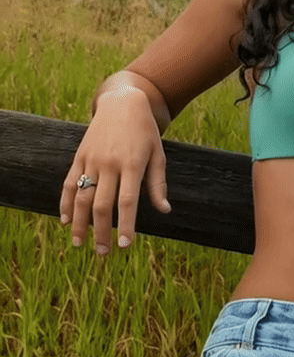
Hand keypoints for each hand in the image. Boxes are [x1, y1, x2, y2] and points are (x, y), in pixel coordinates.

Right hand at [59, 89, 170, 255]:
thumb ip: (158, 184)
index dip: (125, 225)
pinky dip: (65, 203)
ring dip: (79, 223)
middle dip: (102, 232)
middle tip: (104, 253)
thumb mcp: (158, 155)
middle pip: (102, 205)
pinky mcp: (79, 156)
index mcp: (133, 164)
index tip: (125, 245)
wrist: (123, 103)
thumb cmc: (145, 132)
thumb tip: (164, 211)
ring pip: (81, 197)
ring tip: (80, 243)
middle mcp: (110, 163)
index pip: (127, 201)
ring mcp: (92, 159)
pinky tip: (65, 220)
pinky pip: (69, 183)